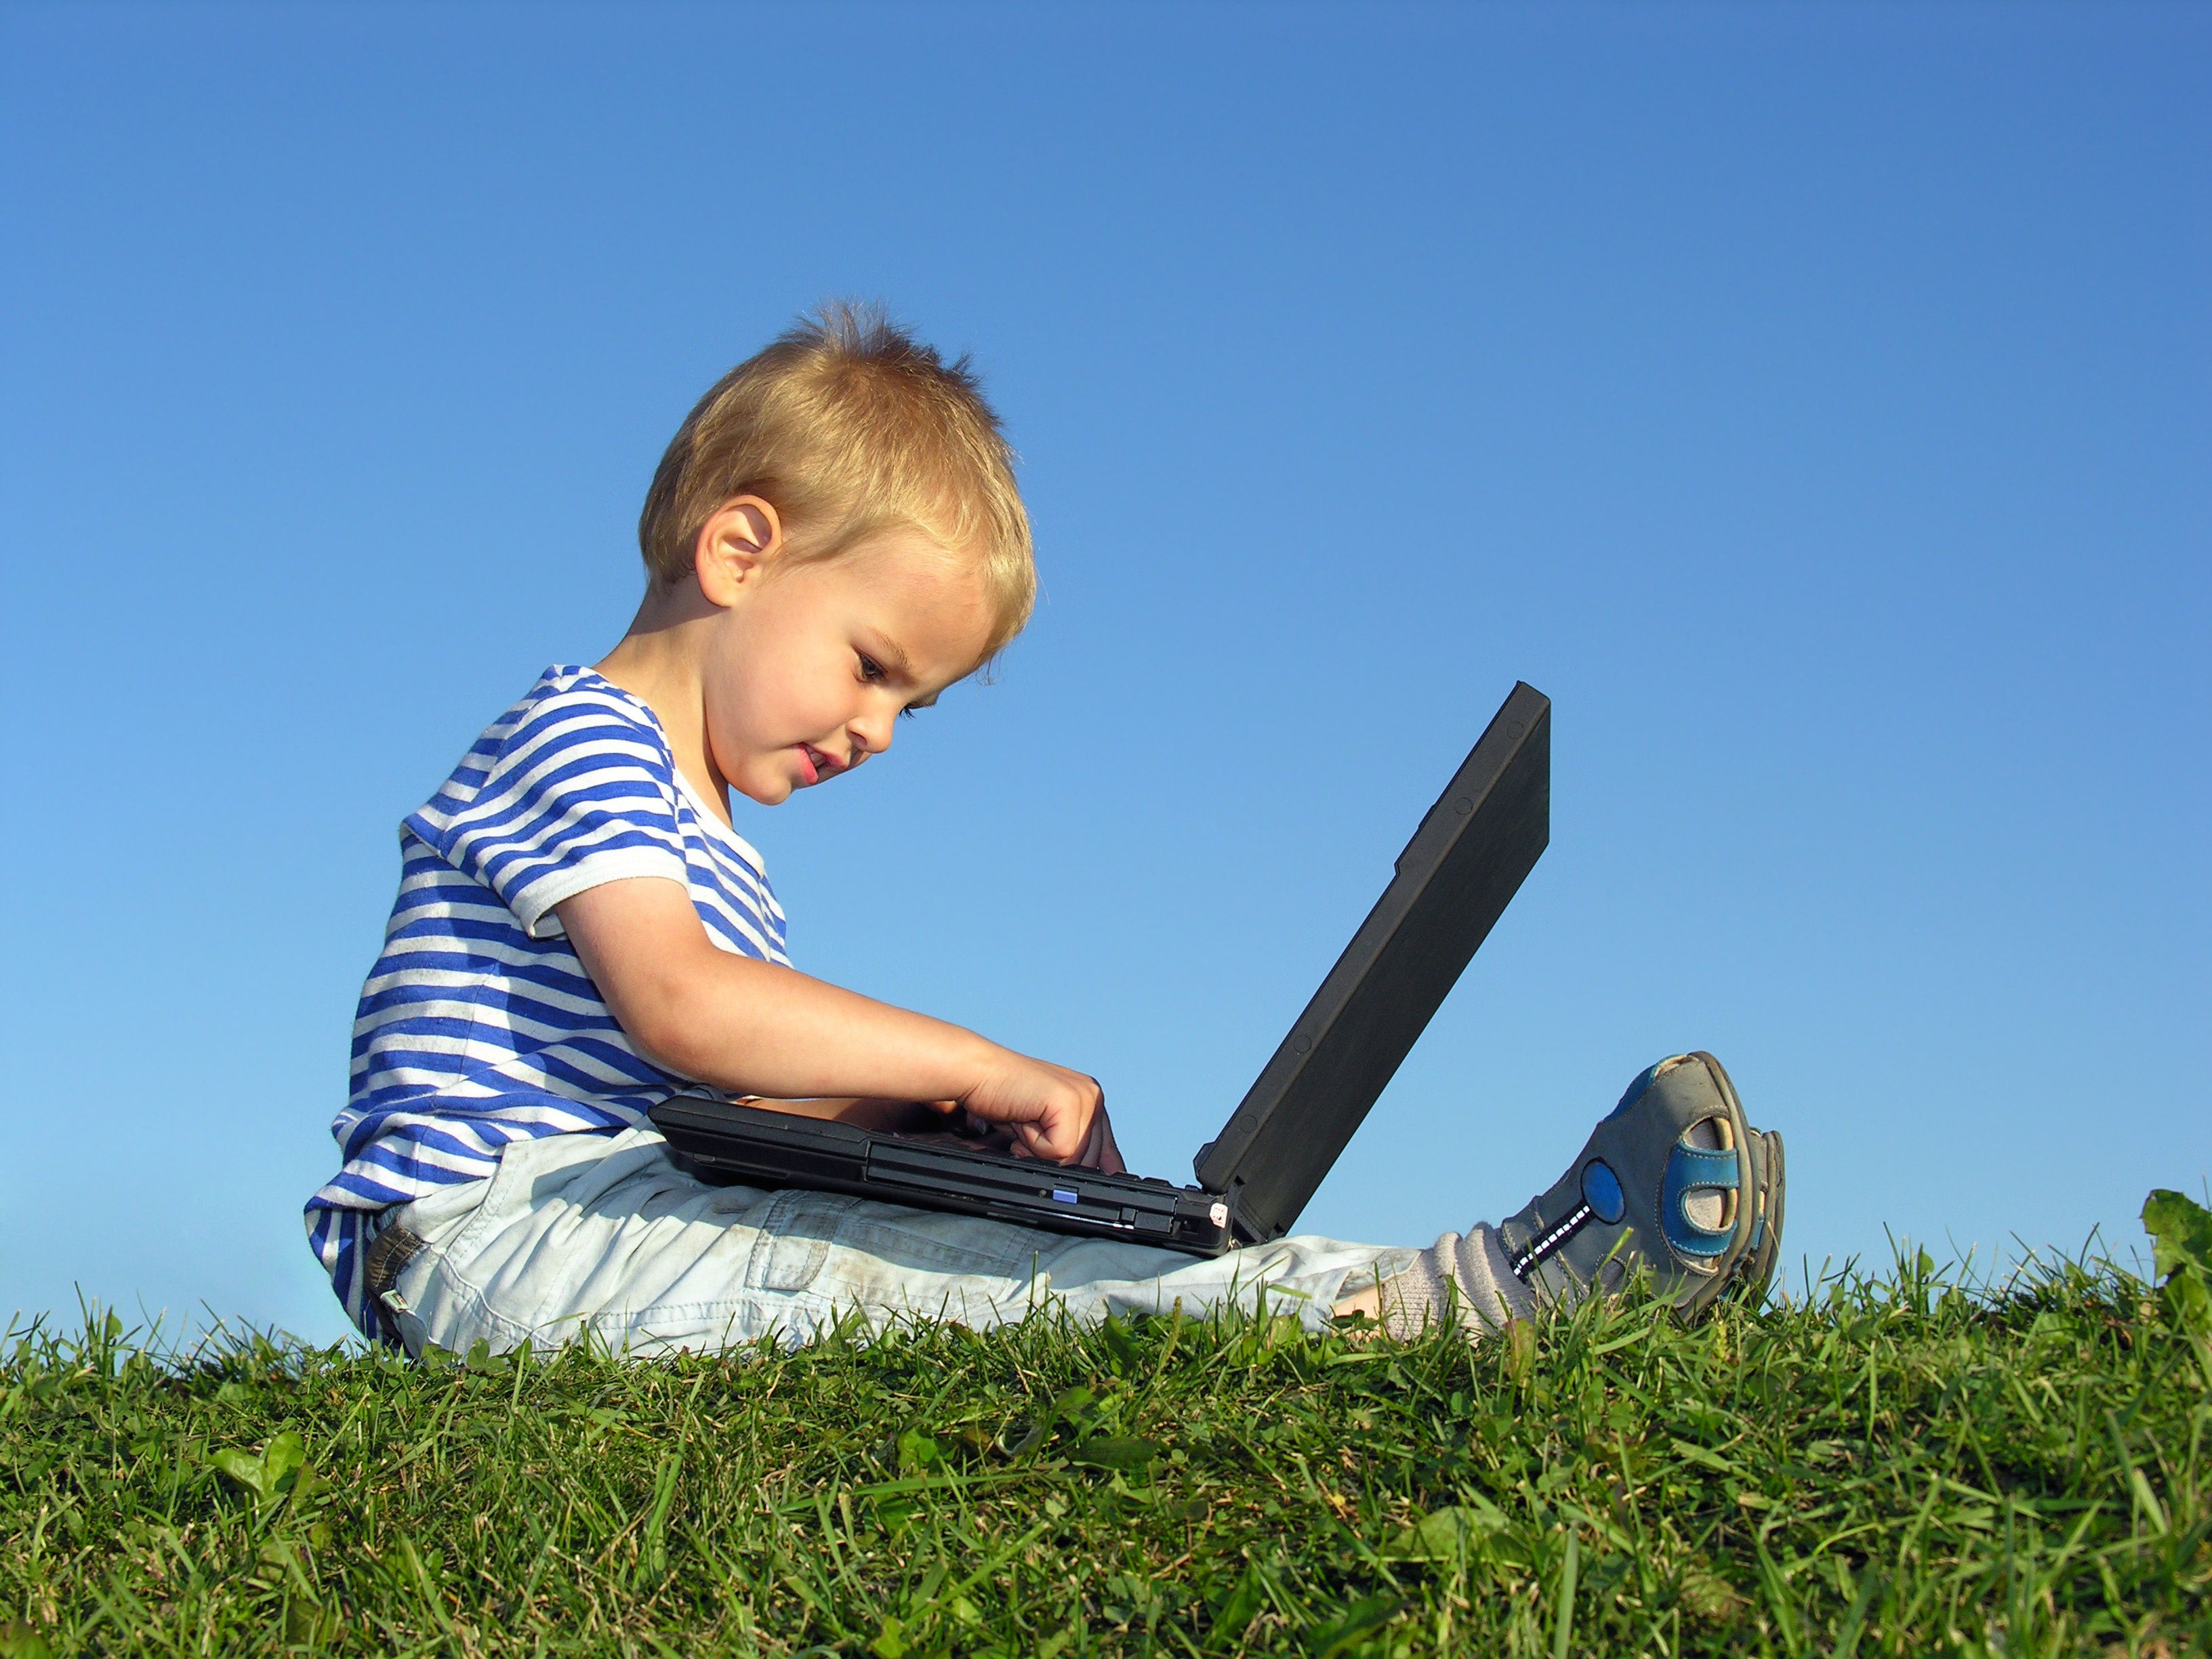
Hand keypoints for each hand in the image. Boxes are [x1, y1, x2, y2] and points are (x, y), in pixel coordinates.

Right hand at [957, 1051, 1113, 1166]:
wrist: (977, 1075)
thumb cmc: (1002, 1100)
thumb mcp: (1042, 1128)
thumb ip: (1070, 1146)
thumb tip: (1101, 1174)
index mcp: (1092, 1099)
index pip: (1107, 1152)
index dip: (1089, 1169)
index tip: (1083, 1180)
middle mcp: (1093, 1095)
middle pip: (1089, 1160)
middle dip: (1053, 1157)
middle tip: (1029, 1130)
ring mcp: (1083, 1097)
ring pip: (1074, 1158)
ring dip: (1040, 1149)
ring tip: (1025, 1122)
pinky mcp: (1068, 1102)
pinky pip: (1060, 1150)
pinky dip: (1033, 1144)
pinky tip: (1023, 1120)